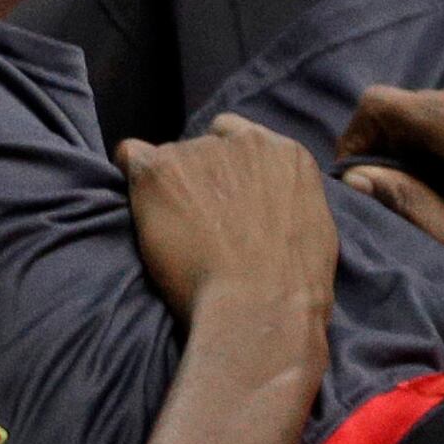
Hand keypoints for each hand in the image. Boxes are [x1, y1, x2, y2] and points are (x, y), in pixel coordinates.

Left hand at [116, 115, 336, 328]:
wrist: (260, 304)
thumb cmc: (292, 285)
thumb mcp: (313, 227)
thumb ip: (286, 198)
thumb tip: (270, 203)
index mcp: (285, 153)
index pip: (241, 138)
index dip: (226, 170)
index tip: (221, 201)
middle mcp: (244, 141)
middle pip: (204, 147)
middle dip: (198, 178)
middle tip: (198, 225)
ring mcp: (200, 152)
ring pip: (169, 159)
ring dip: (170, 189)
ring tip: (178, 236)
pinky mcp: (159, 170)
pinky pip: (130, 157)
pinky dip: (133, 182)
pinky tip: (144, 214)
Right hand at [333, 83, 443, 317]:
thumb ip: (413, 206)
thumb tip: (358, 179)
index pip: (381, 102)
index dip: (356, 136)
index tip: (359, 177)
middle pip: (410, 102)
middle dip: (390, 142)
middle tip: (399, 196)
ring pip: (443, 103)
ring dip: (426, 141)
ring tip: (441, 195)